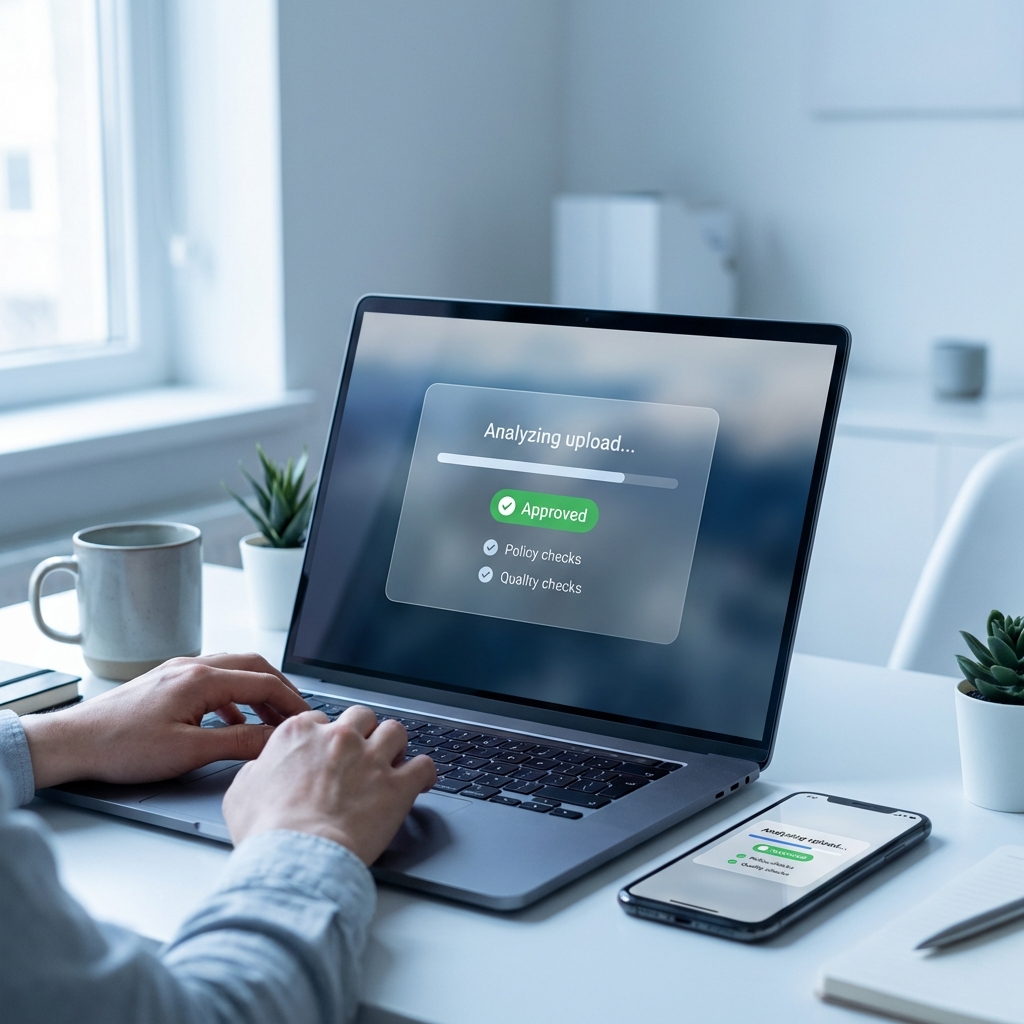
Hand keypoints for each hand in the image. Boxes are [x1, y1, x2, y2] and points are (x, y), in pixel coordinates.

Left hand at [21, 653, 309, 788]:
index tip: (308, 719)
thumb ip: (238, 742)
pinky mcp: (167, 682)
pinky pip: (214, 681)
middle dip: (281, 690)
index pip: (264, 682)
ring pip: (234, 671)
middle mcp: (193, 666)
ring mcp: (178, 671)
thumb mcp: (188, 752)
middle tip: (298, 713)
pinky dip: (235, 697)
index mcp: (202, 679)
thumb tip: (273, 739)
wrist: (73, 742)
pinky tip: (233, 721)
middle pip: (254, 667)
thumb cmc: (122, 747)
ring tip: (272, 718)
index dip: (292, 702)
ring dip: (258, 691)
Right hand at [223, 704, 436, 863]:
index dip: (326, 737)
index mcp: (300, 734)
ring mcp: (370, 759)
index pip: (320, 719)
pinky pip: (424, 765)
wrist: (296, 857)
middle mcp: (338, 738)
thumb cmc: (267, 831)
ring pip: (395, 731)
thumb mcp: (240, 793)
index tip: (329, 752)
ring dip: (395, 746)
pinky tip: (422, 781)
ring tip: (393, 762)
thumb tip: (261, 769)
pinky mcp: (397, 785)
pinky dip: (425, 773)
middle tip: (362, 755)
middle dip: (364, 733)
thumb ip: (256, 771)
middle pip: (362, 717)